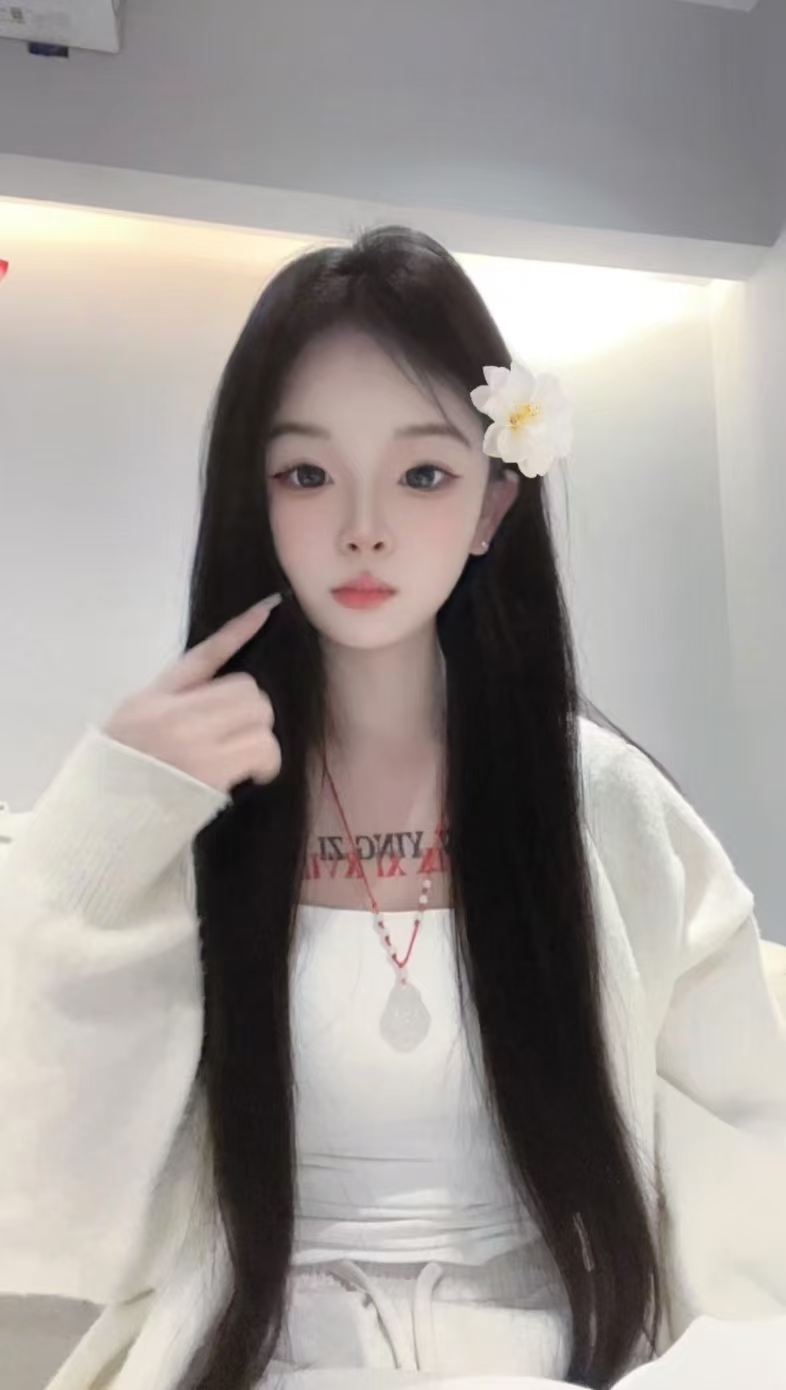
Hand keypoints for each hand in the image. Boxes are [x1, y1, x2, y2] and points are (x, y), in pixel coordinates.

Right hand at [102, 595, 283, 793]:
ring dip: (262, 739)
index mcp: (154, 698)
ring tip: (247, 760)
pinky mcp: (211, 770)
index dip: (239, 630)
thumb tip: (217, 693)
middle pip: (246, 689)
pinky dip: (266, 763)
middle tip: (241, 735)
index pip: (204, 656)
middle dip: (253, 712)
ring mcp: (193, 740)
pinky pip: (263, 750)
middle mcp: (173, 713)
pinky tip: (254, 775)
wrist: (103, 819)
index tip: (268, 609)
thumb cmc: (121, 775)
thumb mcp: (134, 724)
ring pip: (260, 717)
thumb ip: (170, 702)